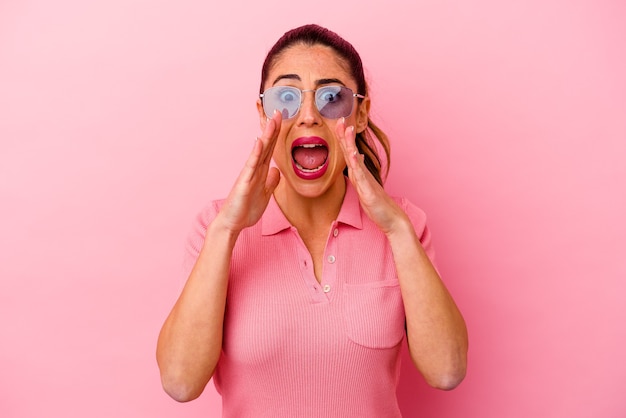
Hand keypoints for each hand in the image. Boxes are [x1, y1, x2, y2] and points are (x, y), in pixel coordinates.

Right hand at [216, 111, 281, 233]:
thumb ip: (270, 182)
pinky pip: (251, 166)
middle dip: (273, 129)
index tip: (282, 120)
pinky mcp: (244, 182)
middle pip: (266, 146)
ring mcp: (248, 174)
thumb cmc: (245, 209)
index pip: (270, 150)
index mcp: (260, 172)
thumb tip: (277, 170)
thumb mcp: (265, 195)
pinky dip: (256, 153)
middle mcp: (254, 169)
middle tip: (279, 111)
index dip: (276, 135)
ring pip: (259, 151)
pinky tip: (259, 141)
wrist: (232, 223)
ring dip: (266, 136)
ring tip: (272, 120)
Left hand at [336, 118, 409, 235]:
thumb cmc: (378, 205)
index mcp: (359, 174)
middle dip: (345, 135)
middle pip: (351, 151)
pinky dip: (356, 163)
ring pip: (355, 159)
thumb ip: (359, 173)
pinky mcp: (368, 190)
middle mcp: (362, 174)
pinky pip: (361, 175)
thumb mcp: (364, 186)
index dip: (344, 139)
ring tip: (348, 129)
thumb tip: (356, 157)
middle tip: (341, 118)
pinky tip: (354, 153)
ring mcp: (366, 181)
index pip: (349, 153)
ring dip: (351, 143)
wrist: (392, 219)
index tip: (339, 124)